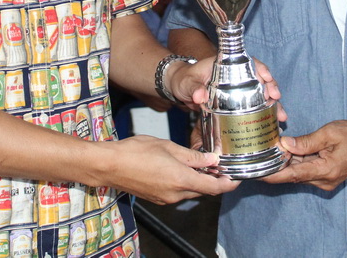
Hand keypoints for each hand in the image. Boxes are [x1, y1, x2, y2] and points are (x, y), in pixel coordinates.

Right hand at [101, 135, 238, 203]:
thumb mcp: (168, 147)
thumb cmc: (135, 152)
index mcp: (182, 180)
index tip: (237, 177)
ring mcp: (166, 198)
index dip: (229, 184)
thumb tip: (211, 158)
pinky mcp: (157, 198)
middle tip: (221, 165)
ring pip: (191, 191)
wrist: (109, 166)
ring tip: (202, 163)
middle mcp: (176, 194)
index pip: (214, 187)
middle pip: (204, 190)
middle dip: (214, 180)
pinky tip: (182, 169)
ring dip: (199, 180)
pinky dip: (185, 182)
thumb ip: (192, 155)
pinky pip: (178, 192)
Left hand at [168, 57, 285, 122]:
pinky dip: (264, 112)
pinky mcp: (236, 100)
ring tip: (280, 115)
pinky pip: (254, 104)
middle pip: (259, 78)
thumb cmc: (183, 80)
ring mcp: (237, 87)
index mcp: (226, 64)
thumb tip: (201, 96)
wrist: (179, 88)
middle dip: (272, 88)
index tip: (268, 78)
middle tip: (277, 100)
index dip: (261, 69)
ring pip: (260, 92)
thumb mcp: (187, 83)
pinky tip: (272, 121)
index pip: (248, 62)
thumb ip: (193, 89)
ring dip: (272, 103)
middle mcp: (235, 75)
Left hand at [262, 120, 346, 191]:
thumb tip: (285, 145)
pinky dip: (297, 163)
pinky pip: (306, 172)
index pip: (292, 175)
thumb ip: (306, 141)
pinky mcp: (326, 177)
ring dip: (286, 163)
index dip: (272, 174)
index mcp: (325, 170)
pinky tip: (288, 152)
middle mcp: (324, 180)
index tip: (255, 173)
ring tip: (270, 151)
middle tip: (258, 155)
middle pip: (293, 175)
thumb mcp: (329, 133)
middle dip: (276, 165)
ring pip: (299, 173)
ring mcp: (325, 181)